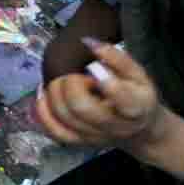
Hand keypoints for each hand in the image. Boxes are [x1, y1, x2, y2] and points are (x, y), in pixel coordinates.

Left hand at [36, 39, 165, 148]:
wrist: (140, 129)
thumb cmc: (136, 95)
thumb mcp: (137, 74)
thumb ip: (116, 57)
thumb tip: (87, 42)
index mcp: (136, 108)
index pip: (122, 99)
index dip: (105, 81)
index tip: (93, 67)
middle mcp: (116, 127)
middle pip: (83, 108)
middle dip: (71, 84)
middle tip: (78, 76)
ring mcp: (96, 137)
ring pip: (64, 118)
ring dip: (55, 92)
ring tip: (65, 83)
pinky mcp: (79, 142)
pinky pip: (54, 131)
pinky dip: (42, 110)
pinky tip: (45, 93)